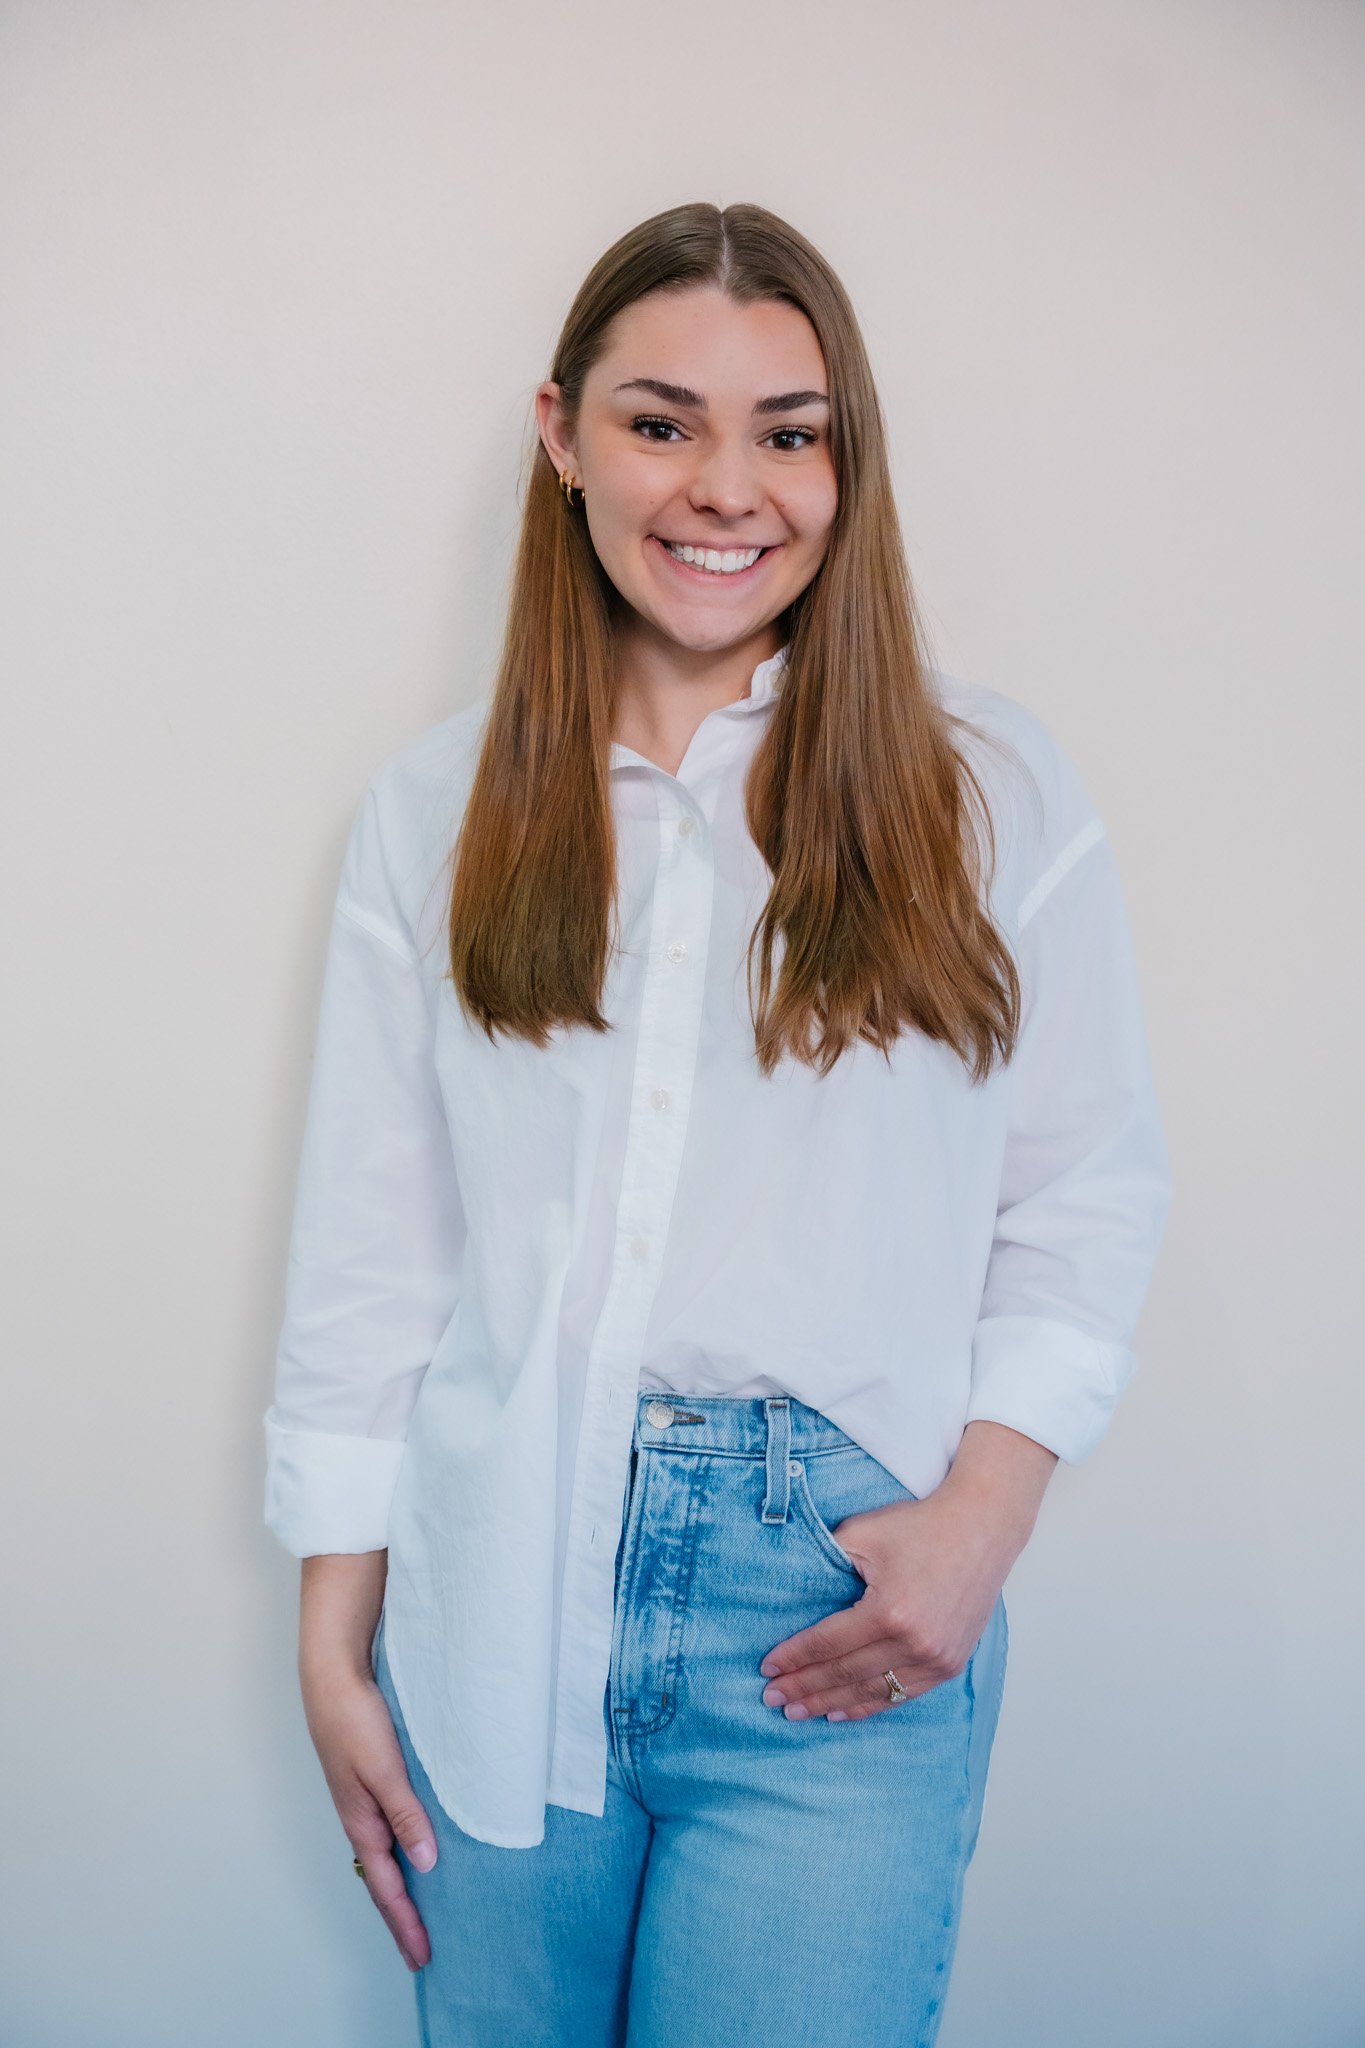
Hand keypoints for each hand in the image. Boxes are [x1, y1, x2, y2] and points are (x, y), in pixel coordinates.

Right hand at [301, 1657, 439, 1971]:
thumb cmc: (354, 1719)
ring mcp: (364, 1800)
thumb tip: (426, 1863)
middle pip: (384, 1880)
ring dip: (403, 1887)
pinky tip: (417, 1848)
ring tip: (421, 1911)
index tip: (422, 1956)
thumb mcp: (384, 1769)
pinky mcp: (370, 1780)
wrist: (333, 1675)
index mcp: (362, 1822)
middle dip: (402, 1917)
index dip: (406, 1923)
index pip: (387, 1887)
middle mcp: (362, 1818)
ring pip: (386, 1856)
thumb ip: (405, 1814)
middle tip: (422, 1950)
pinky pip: (389, 1829)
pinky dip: (403, 1852)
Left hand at [757, 1489, 1016, 1723]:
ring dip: (831, 1703)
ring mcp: (937, 1658)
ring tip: (798, 1712)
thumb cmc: (921, 1526)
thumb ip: (826, 1563)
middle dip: (804, 1688)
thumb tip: (790, 1593)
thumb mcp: (864, 1533)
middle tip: (771, 1698)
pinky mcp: (950, 1663)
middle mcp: (915, 1643)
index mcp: (889, 1611)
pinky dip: (869, 1705)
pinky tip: (841, 1712)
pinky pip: (902, 1694)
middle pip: (845, 1673)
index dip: (794, 1658)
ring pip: (872, 1692)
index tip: (766, 1669)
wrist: (981, 1527)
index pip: (828, 1644)